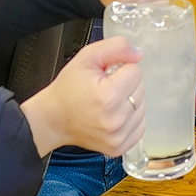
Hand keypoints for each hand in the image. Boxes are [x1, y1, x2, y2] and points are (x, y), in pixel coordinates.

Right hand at [20, 37, 145, 157]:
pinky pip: (140, 125)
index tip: (105, 76)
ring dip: (129, 101)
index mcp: (109, 96)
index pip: (135, 71)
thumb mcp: (86, 58)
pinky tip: (114, 115)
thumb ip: (115, 48)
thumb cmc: (67, 89)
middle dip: (125, 85)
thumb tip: (138, 54)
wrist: (53, 119)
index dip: (120, 69)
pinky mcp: (120, 147)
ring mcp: (118, 136)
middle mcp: (116, 119)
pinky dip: (130, 118)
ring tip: (107, 103)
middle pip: (140, 89)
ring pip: (142, 106)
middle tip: (103, 88)